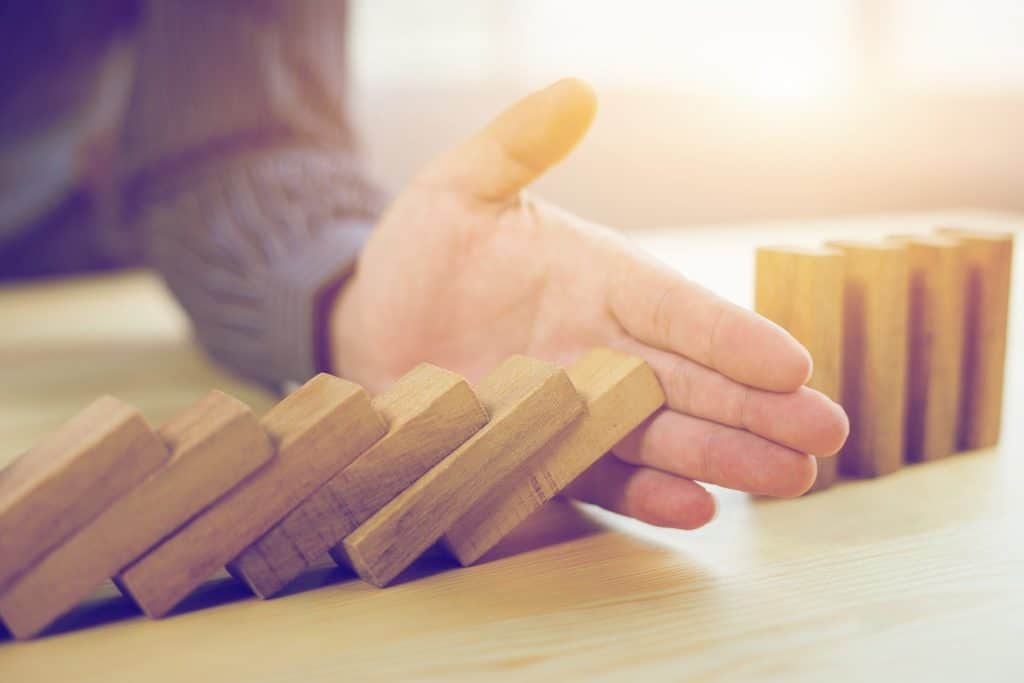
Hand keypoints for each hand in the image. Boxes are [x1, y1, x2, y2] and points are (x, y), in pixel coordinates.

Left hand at [330, 79, 848, 528]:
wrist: (367, 323)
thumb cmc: (419, 253)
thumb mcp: (461, 188)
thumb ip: (519, 144)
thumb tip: (577, 90)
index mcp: (599, 279)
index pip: (679, 310)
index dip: (734, 338)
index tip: (792, 364)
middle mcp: (603, 347)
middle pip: (693, 380)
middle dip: (760, 409)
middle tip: (827, 437)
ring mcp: (576, 406)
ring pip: (663, 434)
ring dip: (723, 458)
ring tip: (787, 481)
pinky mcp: (542, 453)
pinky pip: (600, 477)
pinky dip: (644, 495)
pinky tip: (694, 508)